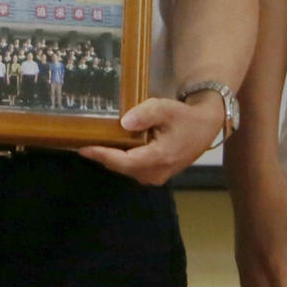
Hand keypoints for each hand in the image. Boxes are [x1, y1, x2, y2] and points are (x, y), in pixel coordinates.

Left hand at [78, 93, 225, 185]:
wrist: (205, 127)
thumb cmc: (185, 117)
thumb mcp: (166, 109)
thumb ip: (146, 114)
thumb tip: (124, 122)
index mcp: (158, 158)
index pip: (124, 161)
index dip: (103, 155)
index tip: (83, 148)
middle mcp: (155, 173)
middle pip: (122, 166)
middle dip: (103, 155)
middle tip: (82, 142)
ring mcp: (155, 176)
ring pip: (126, 169)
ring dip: (111, 157)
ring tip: (93, 143)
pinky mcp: (156, 174)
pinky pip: (133, 168)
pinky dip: (121, 158)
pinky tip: (112, 146)